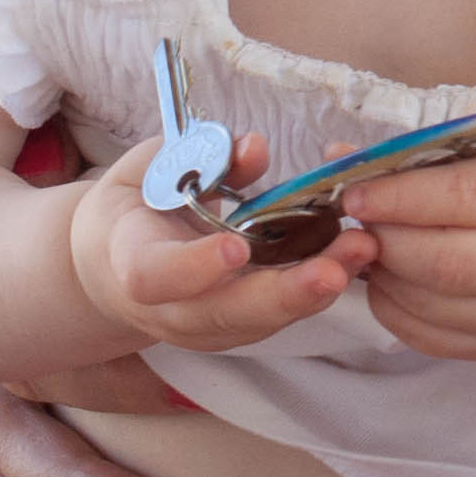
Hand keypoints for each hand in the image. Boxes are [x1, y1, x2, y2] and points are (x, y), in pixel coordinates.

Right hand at [65, 135, 373, 359]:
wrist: (115, 266)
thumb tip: (254, 147)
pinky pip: (276, 318)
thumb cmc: (139, 204)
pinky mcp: (236, 329)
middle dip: (282, 295)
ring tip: (360, 252)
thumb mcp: (155, 165)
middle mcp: (167, 308)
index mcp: (132, 259)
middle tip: (333, 270)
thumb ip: (199, 157)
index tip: (236, 248)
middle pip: (223, 314)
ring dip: (314, 293)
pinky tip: (354, 258)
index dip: (195, 267)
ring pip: (258, 323)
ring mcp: (203, 327)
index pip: (156, 276)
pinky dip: (316, 291)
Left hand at [352, 143, 475, 367]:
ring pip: (428, 302)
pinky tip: (389, 279)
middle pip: (443, 261)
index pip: (463, 198)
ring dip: (383, 274)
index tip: (354, 192)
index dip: (400, 196)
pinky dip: (391, 306)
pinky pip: (424, 335)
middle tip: (357, 223)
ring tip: (372, 248)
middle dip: (386, 241)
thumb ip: (425, 158)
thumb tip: (336, 157)